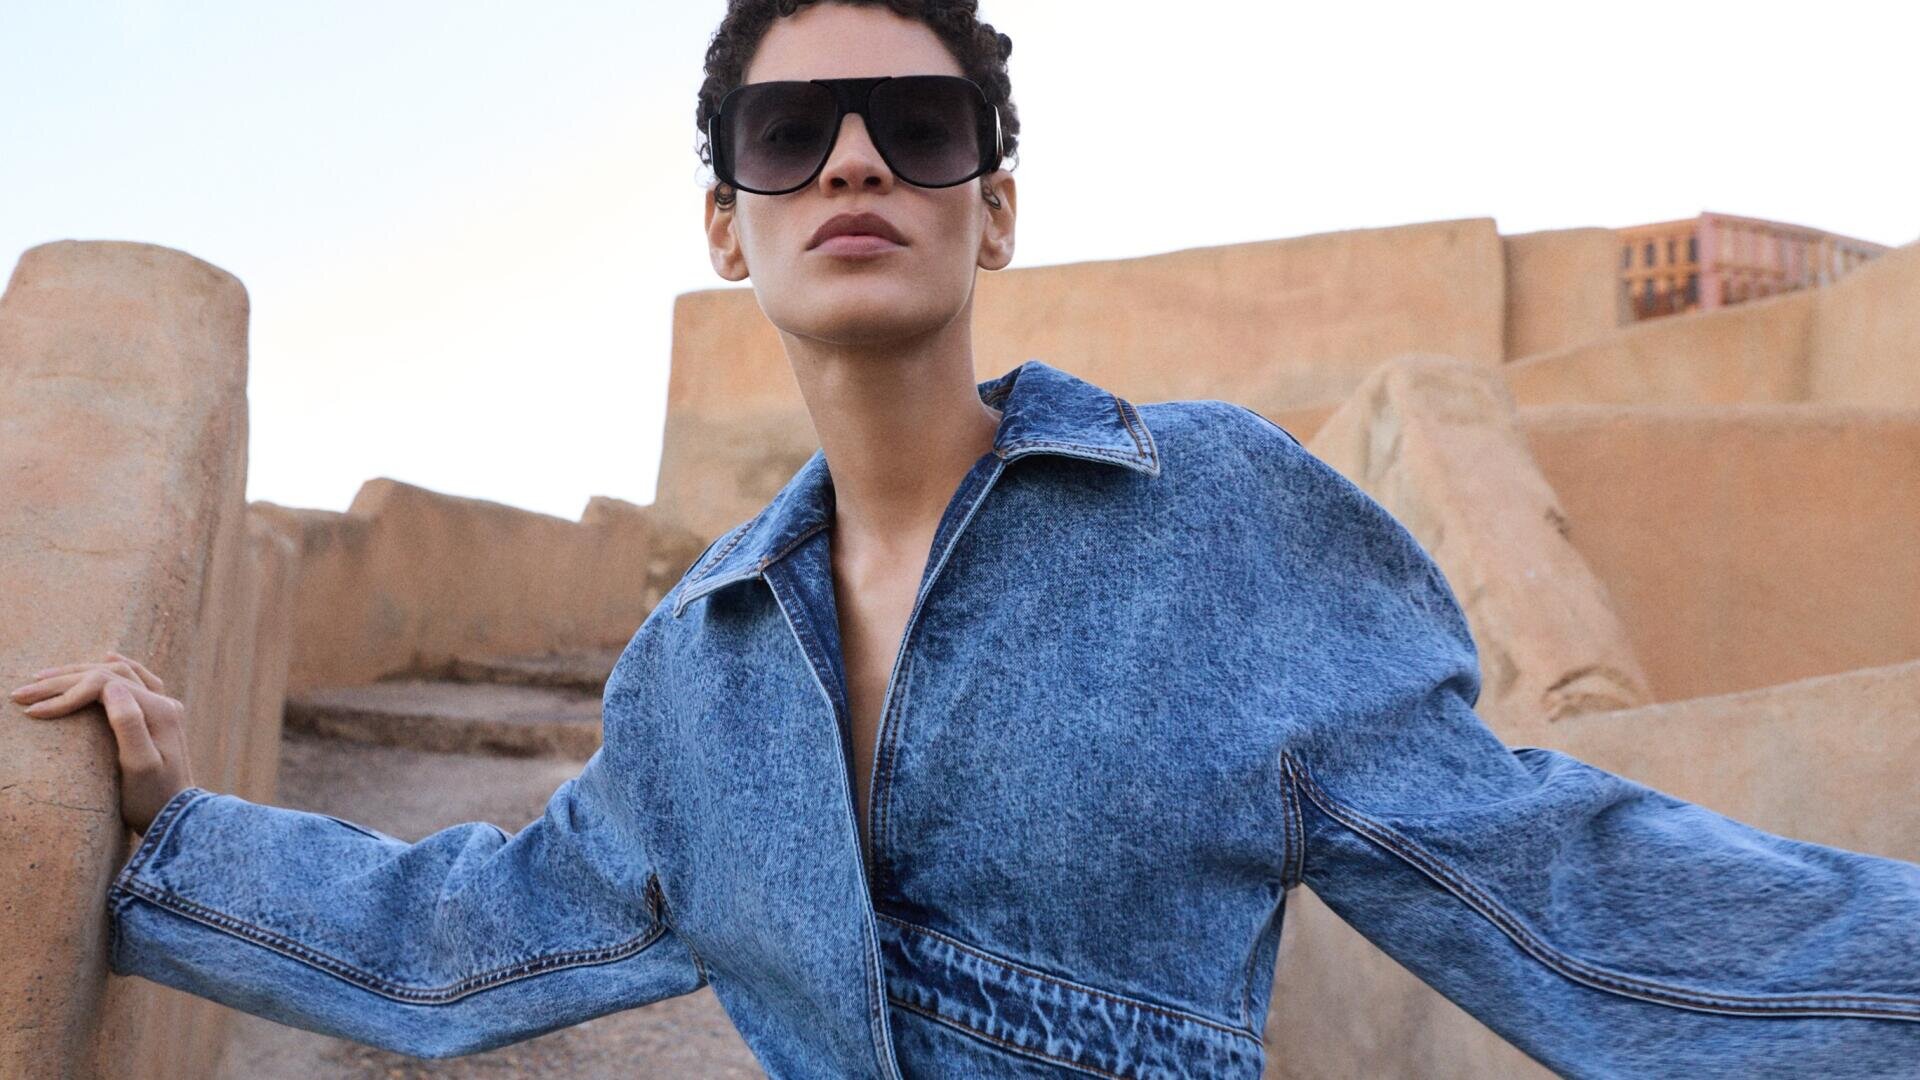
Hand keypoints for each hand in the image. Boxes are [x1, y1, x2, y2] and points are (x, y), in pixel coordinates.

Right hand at [9, 651, 195, 833]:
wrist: (176, 819)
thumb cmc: (152, 799)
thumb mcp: (139, 766)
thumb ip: (128, 724)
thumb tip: (110, 685)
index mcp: (158, 711)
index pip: (104, 685)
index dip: (66, 693)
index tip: (33, 711)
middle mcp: (164, 702)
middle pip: (109, 674)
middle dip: (63, 680)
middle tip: (23, 691)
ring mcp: (163, 707)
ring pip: (120, 673)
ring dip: (81, 671)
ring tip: (44, 677)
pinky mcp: (159, 717)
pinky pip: (139, 680)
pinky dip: (118, 667)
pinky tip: (106, 656)